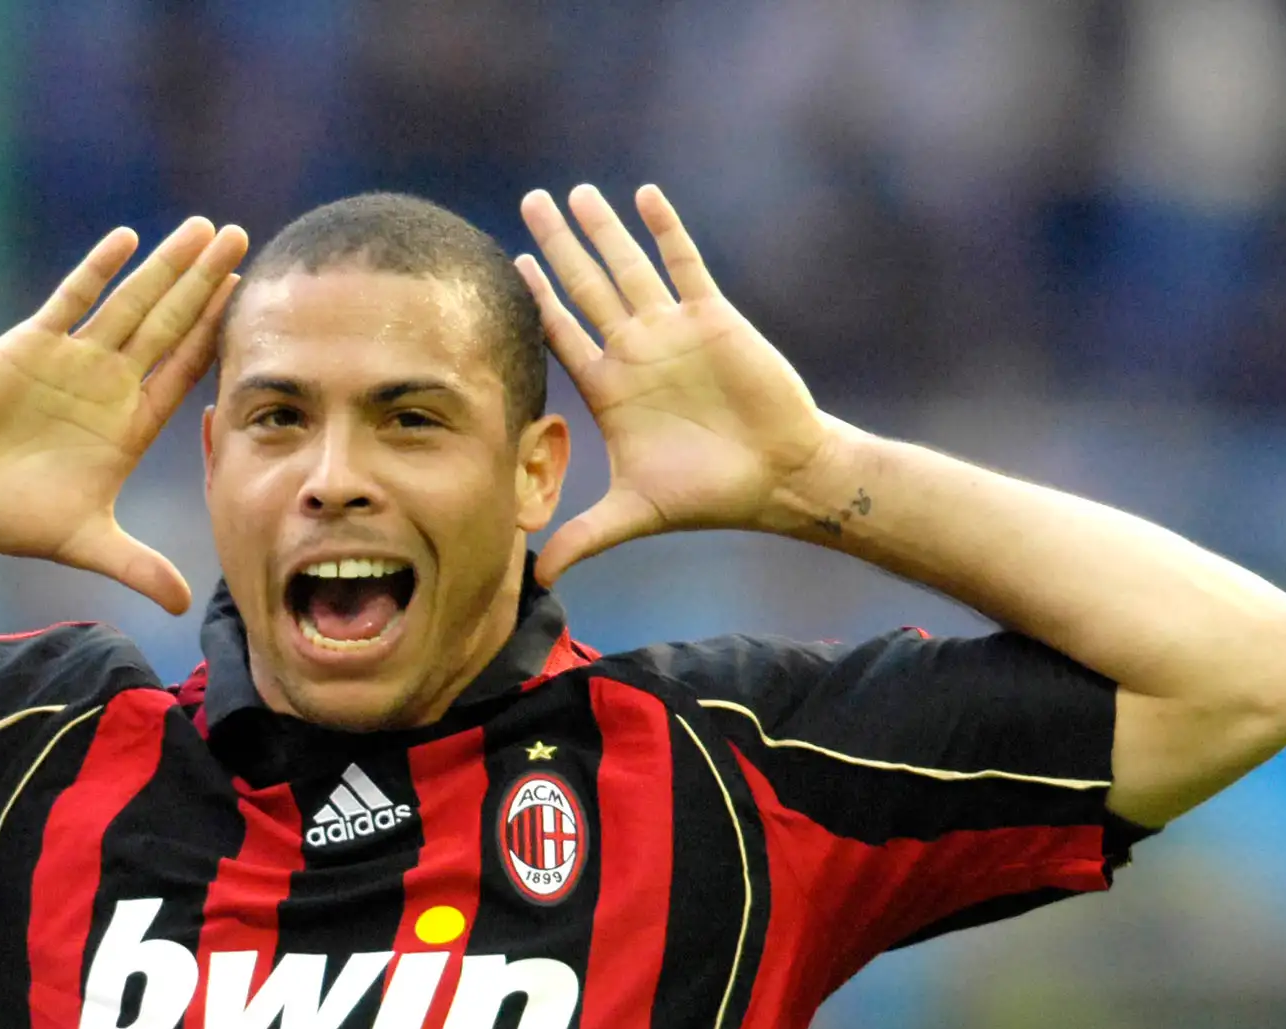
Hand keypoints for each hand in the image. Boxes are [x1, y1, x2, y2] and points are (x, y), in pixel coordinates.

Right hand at [0, 218, 248, 613]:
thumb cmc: (15, 516)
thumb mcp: (85, 543)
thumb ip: (137, 567)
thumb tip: (186, 605)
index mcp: (131, 423)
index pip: (186, 368)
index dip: (217, 334)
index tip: (250, 300)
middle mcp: (111, 383)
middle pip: (169, 322)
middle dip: (205, 282)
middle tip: (242, 237)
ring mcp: (74, 359)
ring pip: (130, 302)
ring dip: (165, 265)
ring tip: (203, 227)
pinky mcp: (31, 345)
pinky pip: (71, 300)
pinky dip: (98, 271)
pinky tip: (127, 240)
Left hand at [517, 184, 827, 583]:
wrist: (778, 476)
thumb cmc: (708, 495)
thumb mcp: (632, 515)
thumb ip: (583, 538)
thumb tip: (536, 580)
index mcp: (610, 388)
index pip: (561, 334)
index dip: (536, 300)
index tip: (506, 266)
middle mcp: (636, 351)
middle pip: (586, 287)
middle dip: (558, 246)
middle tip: (529, 201)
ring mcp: (672, 331)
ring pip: (629, 267)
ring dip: (603, 230)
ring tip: (574, 191)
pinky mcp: (713, 317)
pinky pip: (684, 263)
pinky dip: (664, 229)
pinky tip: (644, 195)